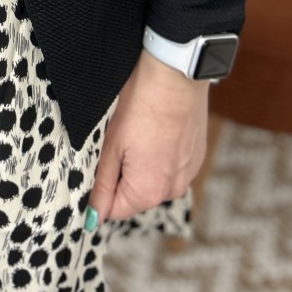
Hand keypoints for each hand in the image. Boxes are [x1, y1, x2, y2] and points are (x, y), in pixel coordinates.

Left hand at [85, 48, 208, 225]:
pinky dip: (160, 153)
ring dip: (141, 163)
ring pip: (154, 179)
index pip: (115, 209)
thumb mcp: (112, 144)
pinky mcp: (197, 154)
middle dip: (121, 174)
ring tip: (137, 131)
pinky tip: (154, 128)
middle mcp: (174, 189)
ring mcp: (189, 172)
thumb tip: (94, 216)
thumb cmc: (141, 105)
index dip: (100, 189)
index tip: (98, 162)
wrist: (176, 74)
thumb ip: (103, 184)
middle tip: (117, 140)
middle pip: (135, 194)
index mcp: (149, 192)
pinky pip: (172, 165)